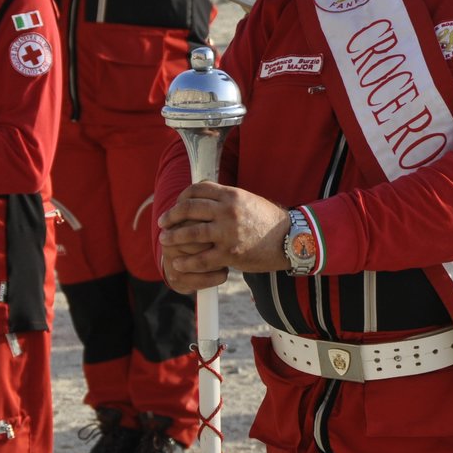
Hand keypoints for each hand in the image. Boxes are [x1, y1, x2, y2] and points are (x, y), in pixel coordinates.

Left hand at [157, 182, 288, 291]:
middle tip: (162, 222)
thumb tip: (207, 195)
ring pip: (190, 234)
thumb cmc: (269, 221)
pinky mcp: (230, 254)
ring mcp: (228, 233)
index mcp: (232, 195)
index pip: (198, 189)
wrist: (290, 240)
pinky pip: (201, 259)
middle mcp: (228, 211)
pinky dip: (186, 262)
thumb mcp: (249, 200)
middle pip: (189, 208)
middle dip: (171, 216)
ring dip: (173, 237)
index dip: (182, 196)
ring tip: (165, 241)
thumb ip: (227, 198)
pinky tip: (179, 263)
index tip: (176, 204)